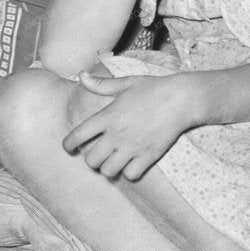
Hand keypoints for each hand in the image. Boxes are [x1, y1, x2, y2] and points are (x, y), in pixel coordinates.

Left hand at [62, 71, 195, 180]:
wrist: (181, 99)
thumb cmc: (153, 88)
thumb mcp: (126, 82)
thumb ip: (101, 85)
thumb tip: (80, 75)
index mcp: (108, 116)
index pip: (77, 136)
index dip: (68, 145)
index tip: (68, 148)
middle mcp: (117, 134)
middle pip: (91, 161)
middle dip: (91, 160)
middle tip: (98, 155)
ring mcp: (132, 147)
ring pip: (108, 171)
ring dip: (109, 168)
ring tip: (114, 161)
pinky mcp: (148, 156)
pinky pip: (130, 175)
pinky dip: (129, 172)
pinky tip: (132, 163)